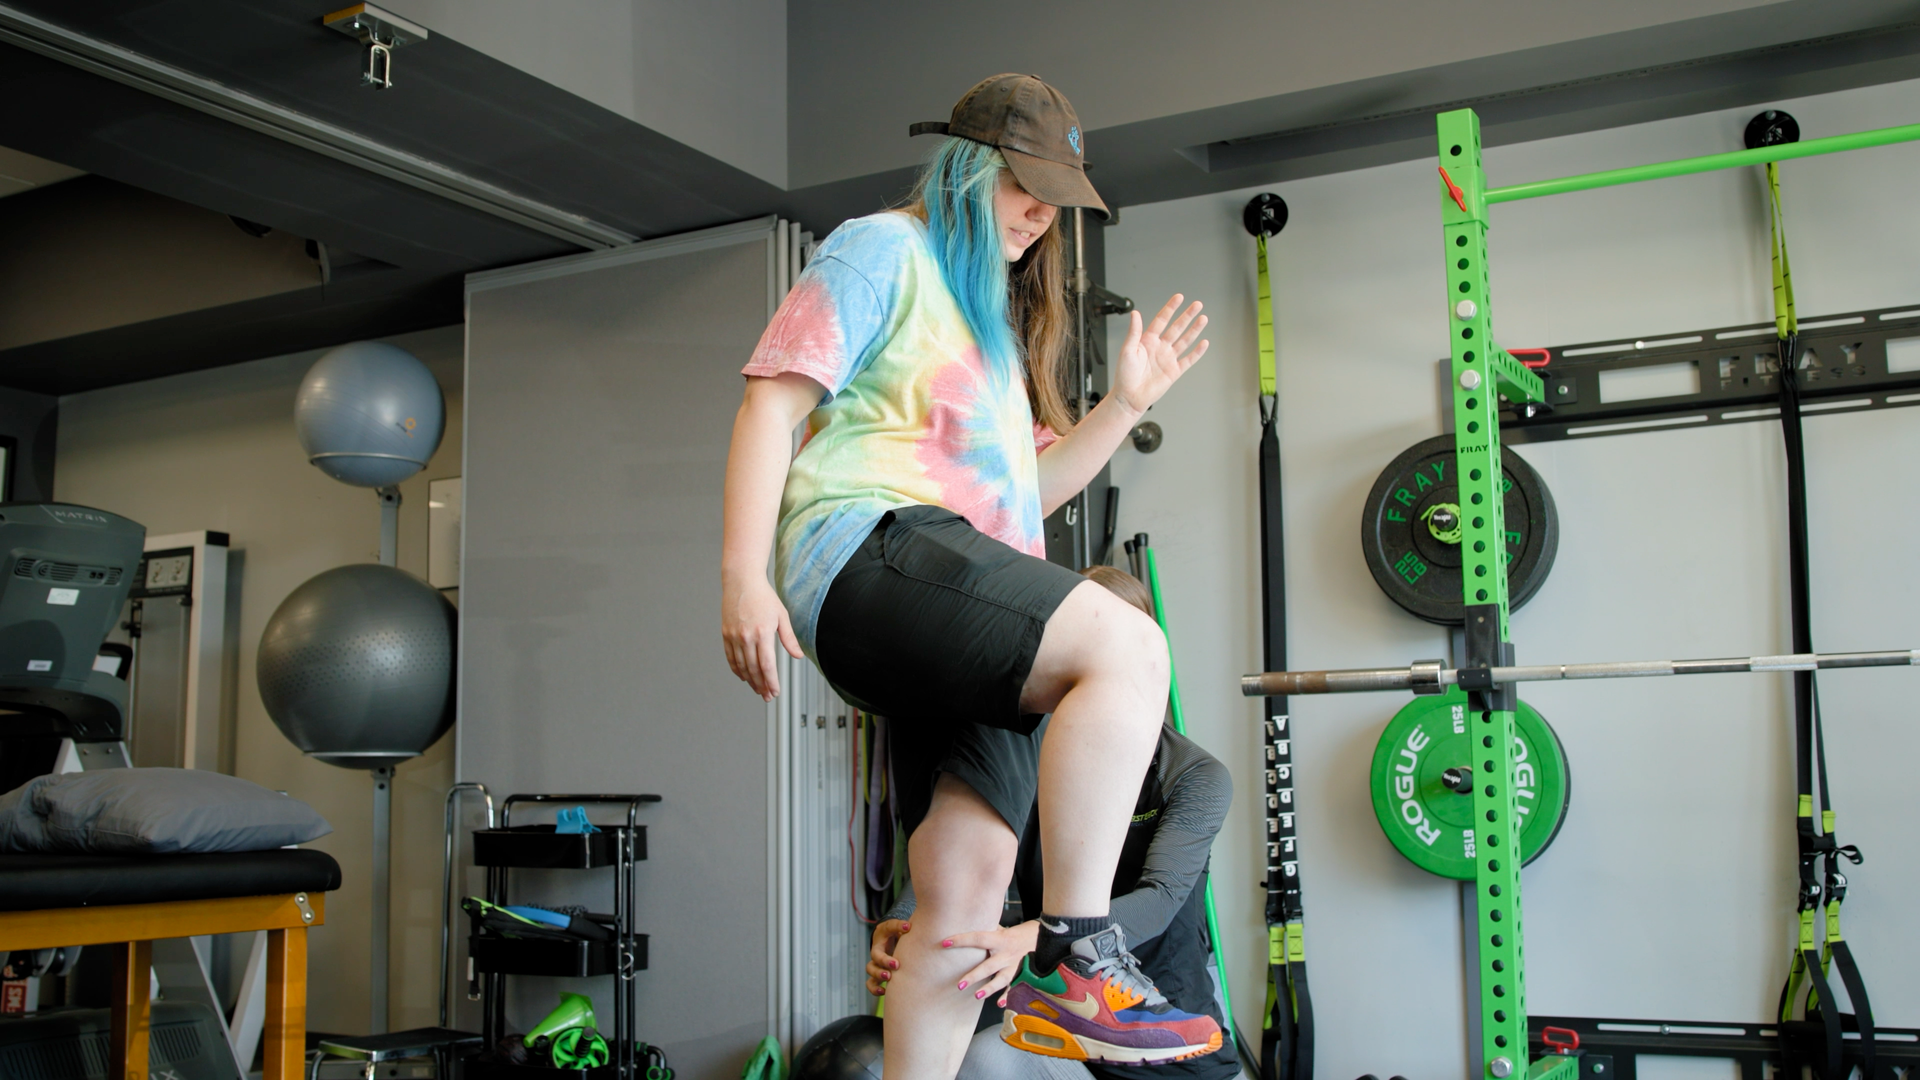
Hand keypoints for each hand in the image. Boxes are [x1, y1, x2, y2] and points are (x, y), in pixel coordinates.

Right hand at [721, 573, 802, 700]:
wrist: (741, 581)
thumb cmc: (764, 597)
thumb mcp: (781, 616)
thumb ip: (789, 638)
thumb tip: (798, 656)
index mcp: (762, 633)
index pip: (767, 665)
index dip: (771, 682)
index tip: (775, 691)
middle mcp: (746, 637)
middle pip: (753, 669)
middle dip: (761, 686)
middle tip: (767, 696)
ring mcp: (734, 636)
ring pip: (741, 666)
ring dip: (750, 680)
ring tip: (758, 689)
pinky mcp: (726, 634)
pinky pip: (730, 657)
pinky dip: (737, 669)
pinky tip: (744, 676)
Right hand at [866, 919, 909, 996]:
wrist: (887, 937)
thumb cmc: (892, 932)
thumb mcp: (893, 926)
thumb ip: (899, 925)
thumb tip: (908, 926)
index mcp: (878, 946)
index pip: (878, 952)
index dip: (885, 958)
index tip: (897, 963)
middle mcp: (875, 958)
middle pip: (872, 966)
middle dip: (882, 969)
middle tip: (895, 967)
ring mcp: (876, 967)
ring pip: (871, 976)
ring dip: (878, 978)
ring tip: (888, 979)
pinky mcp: (878, 975)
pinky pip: (872, 985)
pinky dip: (875, 990)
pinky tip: (884, 992)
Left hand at [945, 920, 1039, 1003]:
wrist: (1040, 938)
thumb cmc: (1013, 935)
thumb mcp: (1000, 929)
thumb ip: (985, 931)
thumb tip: (963, 924)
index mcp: (999, 939)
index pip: (977, 938)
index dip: (961, 940)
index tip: (945, 943)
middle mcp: (1006, 954)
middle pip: (989, 966)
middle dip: (974, 976)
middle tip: (960, 985)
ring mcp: (1014, 966)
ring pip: (1002, 979)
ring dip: (989, 988)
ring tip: (977, 996)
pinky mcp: (1020, 975)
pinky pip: (1014, 987)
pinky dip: (1008, 996)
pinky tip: (999, 1003)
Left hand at [1111, 294, 1208, 416]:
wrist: (1129, 397)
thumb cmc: (1124, 375)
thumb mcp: (1127, 350)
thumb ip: (1134, 332)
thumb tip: (1135, 314)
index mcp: (1147, 341)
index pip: (1161, 320)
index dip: (1170, 308)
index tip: (1179, 298)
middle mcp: (1159, 348)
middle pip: (1177, 327)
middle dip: (1187, 316)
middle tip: (1197, 305)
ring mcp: (1168, 359)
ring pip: (1184, 341)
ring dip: (1194, 330)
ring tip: (1203, 318)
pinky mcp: (1174, 371)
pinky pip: (1188, 360)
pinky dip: (1197, 352)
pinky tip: (1204, 343)